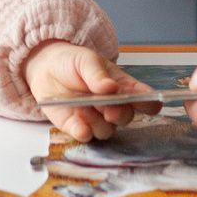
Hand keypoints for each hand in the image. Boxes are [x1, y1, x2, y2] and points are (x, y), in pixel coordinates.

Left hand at [24, 41, 156, 141]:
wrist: (46, 69)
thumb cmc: (72, 62)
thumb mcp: (85, 60)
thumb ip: (97, 74)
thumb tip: (111, 86)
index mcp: (121, 85)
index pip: (142, 97)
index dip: (149, 102)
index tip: (151, 103)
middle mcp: (112, 105)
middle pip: (126, 117)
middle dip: (120, 115)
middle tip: (110, 110)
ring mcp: (95, 118)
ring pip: (107, 131)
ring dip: (97, 122)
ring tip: (82, 107)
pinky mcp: (77, 127)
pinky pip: (86, 136)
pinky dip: (83, 131)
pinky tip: (79, 124)